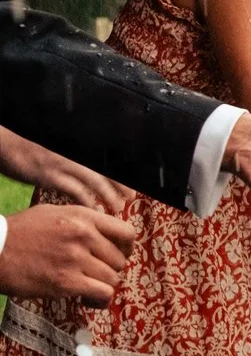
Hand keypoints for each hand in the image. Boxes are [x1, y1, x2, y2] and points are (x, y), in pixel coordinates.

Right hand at [0, 129, 131, 211]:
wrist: (6, 144)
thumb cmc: (32, 145)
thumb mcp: (59, 148)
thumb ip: (76, 158)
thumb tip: (93, 168)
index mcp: (79, 148)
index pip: (107, 160)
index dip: (119, 174)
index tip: (132, 183)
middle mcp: (76, 154)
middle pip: (106, 169)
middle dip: (121, 184)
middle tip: (131, 196)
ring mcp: (64, 163)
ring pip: (96, 180)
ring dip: (108, 195)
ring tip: (118, 206)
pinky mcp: (51, 176)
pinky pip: (75, 191)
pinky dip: (86, 202)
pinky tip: (93, 211)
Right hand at [0, 204, 136, 305]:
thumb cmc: (19, 233)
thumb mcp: (53, 213)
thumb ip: (82, 220)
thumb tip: (108, 233)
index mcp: (82, 217)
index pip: (127, 233)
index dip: (126, 248)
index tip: (118, 255)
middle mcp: (82, 235)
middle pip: (120, 259)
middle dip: (109, 269)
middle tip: (92, 274)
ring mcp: (75, 259)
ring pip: (112, 278)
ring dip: (101, 285)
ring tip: (85, 286)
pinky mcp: (66, 282)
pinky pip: (102, 294)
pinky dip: (98, 301)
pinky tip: (85, 299)